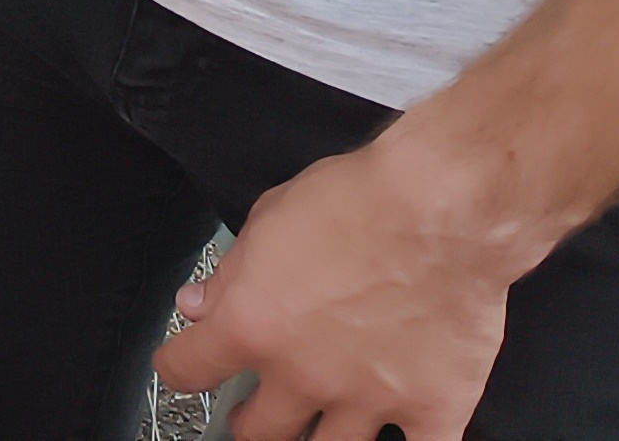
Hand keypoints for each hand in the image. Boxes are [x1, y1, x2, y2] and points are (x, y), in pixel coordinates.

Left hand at [155, 123, 533, 440]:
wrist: (440, 207)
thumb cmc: (355, 201)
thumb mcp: (266, 219)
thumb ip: (229, 274)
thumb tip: (198, 305)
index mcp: (253, 326)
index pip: (187, 369)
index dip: (178, 367)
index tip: (182, 365)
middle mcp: (304, 375)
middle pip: (257, 432)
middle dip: (247, 422)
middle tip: (249, 413)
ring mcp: (369, 399)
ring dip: (313, 439)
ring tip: (311, 429)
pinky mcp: (433, 407)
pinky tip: (395, 436)